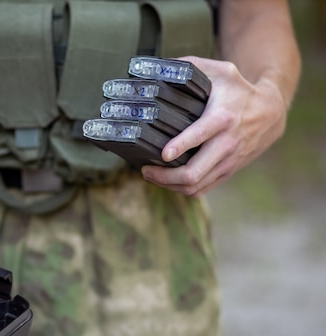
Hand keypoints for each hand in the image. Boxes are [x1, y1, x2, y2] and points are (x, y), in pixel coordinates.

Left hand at [141, 56, 287, 196]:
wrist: (271, 113)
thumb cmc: (238, 90)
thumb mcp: (221, 71)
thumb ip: (191, 66)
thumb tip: (159, 66)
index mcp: (222, 118)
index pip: (200, 135)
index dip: (181, 146)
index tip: (164, 153)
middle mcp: (226, 143)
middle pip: (194, 172)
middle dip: (165, 176)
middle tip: (145, 169)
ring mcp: (227, 161)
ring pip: (196, 185)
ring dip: (169, 185)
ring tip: (151, 175)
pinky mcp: (228, 172)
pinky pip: (202, 189)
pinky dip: (181, 189)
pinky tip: (167, 181)